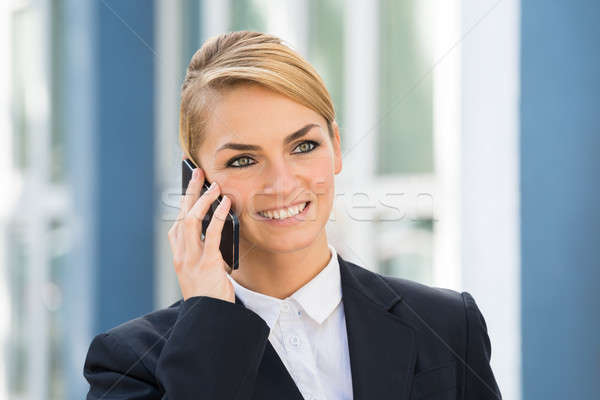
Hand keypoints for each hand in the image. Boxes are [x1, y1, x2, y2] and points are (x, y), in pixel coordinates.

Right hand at [168, 166, 234, 302]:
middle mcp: (181, 254)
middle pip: (182, 215)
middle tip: (199, 173)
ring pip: (192, 220)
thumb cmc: (208, 295)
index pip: (177, 225)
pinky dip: (218, 215)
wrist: (208, 318)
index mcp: (179, 256)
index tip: (190, 188)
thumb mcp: (201, 271)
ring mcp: (191, 258)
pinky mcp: (206, 263)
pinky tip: (225, 203)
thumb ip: (205, 251)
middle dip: (190, 192)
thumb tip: (218, 228)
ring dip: (203, 199)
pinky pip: (211, 233)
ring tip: (214, 185)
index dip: (183, 205)